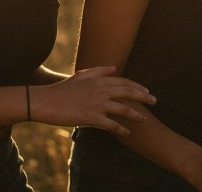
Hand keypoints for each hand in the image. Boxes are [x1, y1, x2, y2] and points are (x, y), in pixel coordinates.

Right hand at [31, 66, 155, 135]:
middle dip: (144, 97)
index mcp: (99, 80)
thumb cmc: (63, 89)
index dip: (138, 87)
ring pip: (123, 109)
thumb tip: (114, 68)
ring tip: (143, 120)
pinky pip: (111, 124)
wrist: (46, 101)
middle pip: (129, 93)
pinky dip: (121, 129)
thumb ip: (99, 71)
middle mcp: (101, 90)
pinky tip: (127, 132)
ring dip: (135, 115)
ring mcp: (97, 104)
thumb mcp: (81, 75)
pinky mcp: (91, 117)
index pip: (125, 82)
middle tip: (154, 102)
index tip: (147, 92)